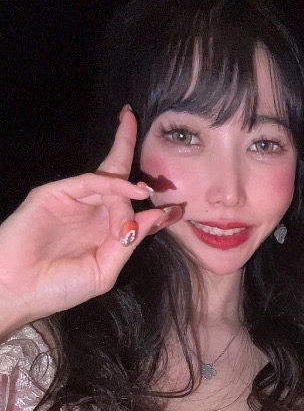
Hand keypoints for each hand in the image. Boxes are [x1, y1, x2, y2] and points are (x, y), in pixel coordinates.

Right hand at [0, 108, 181, 335]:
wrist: (18, 291)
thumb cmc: (58, 288)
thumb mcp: (104, 270)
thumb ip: (128, 244)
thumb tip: (156, 218)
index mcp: (103, 232)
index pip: (133, 211)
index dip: (157, 208)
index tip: (178, 210)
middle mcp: (90, 212)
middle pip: (116, 176)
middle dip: (128, 147)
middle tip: (135, 119)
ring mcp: (73, 201)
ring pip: (108, 179)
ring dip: (130, 189)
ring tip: (143, 196)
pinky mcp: (55, 194)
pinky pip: (90, 181)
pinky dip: (113, 184)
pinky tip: (132, 191)